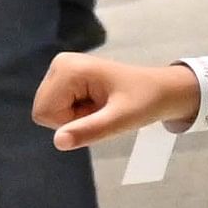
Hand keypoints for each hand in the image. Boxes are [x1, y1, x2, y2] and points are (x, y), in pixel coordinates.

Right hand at [34, 54, 199, 148]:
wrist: (163, 91)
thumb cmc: (147, 101)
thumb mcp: (122, 119)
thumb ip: (91, 130)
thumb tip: (58, 142)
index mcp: (67, 68)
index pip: (44, 113)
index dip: (71, 123)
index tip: (99, 112)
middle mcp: (59, 65)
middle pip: (45, 112)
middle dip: (73, 120)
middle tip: (103, 111)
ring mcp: (62, 71)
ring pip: (51, 112)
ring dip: (77, 117)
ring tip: (103, 107)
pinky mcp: (67, 79)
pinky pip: (60, 108)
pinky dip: (79, 113)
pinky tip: (99, 104)